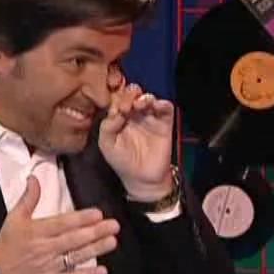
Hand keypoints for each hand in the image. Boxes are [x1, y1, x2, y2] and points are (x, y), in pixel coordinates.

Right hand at [0, 176, 119, 273]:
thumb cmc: (6, 246)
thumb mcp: (13, 218)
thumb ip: (28, 198)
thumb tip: (34, 178)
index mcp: (37, 232)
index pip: (63, 223)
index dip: (81, 218)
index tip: (97, 213)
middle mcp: (45, 249)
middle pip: (74, 239)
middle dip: (95, 232)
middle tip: (113, 225)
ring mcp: (49, 267)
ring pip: (76, 257)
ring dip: (96, 249)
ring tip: (112, 241)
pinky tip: (101, 271)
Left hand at [98, 83, 175, 200]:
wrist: (142, 179)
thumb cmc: (122, 161)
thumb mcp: (107, 144)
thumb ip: (107, 126)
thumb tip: (116, 111)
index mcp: (119, 116)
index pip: (117, 98)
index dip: (115, 98)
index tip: (115, 108)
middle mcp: (134, 113)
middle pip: (132, 93)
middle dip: (128, 94)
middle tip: (126, 106)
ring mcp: (150, 117)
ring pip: (148, 97)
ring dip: (143, 97)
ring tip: (139, 105)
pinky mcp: (165, 123)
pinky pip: (166, 108)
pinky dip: (162, 103)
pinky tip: (156, 106)